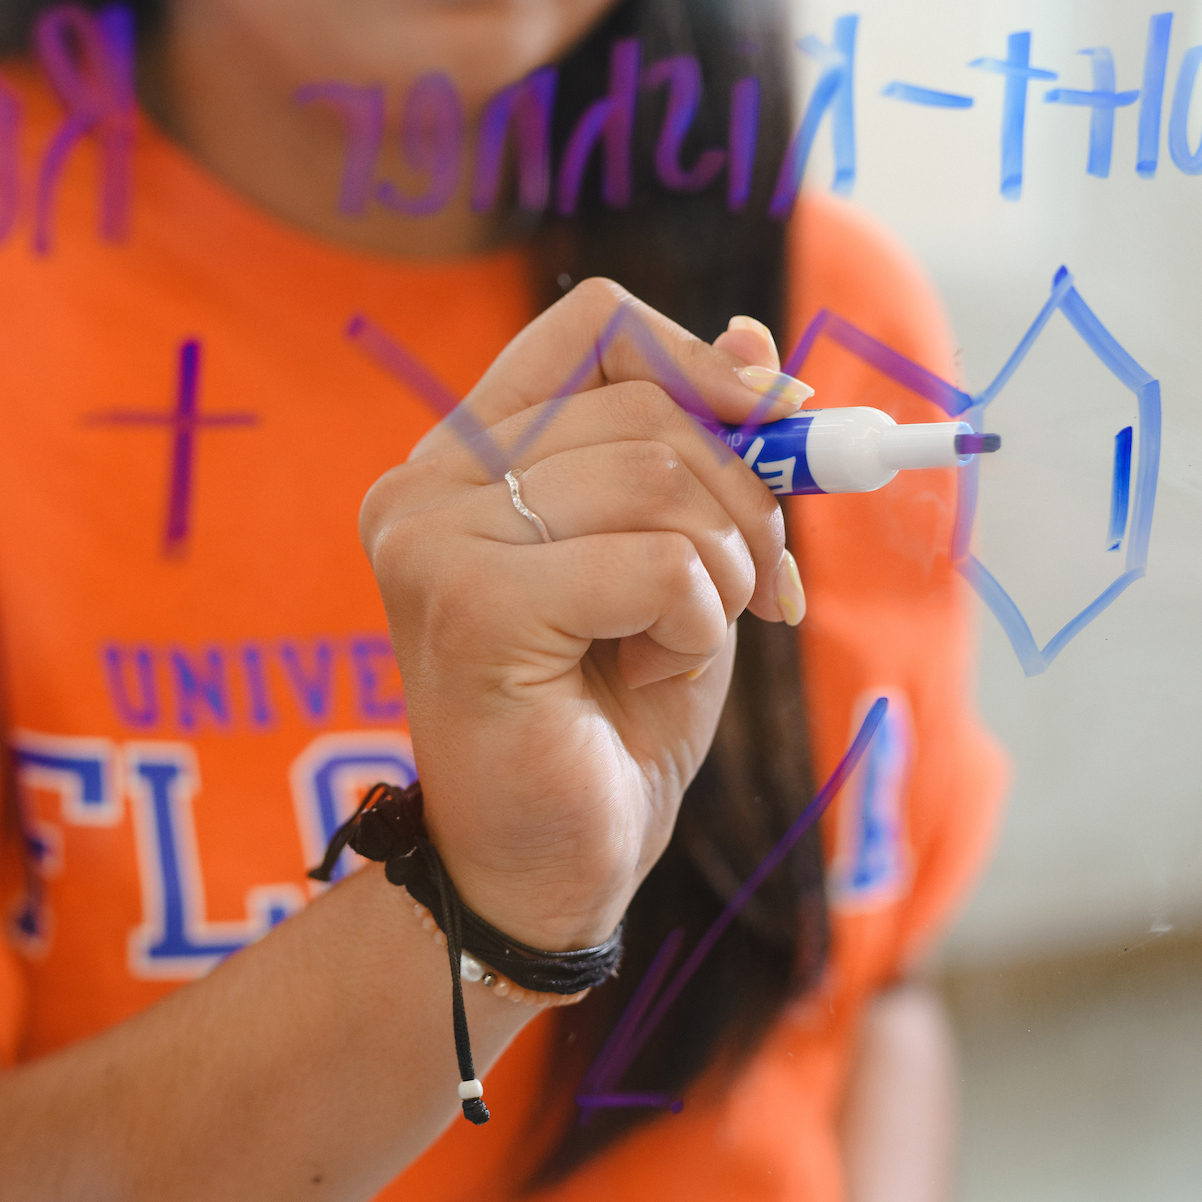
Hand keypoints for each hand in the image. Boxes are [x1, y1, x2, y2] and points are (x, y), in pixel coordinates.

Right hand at [357, 281, 803, 948]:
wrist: (550, 876)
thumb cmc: (605, 726)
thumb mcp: (679, 564)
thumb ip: (702, 452)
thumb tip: (753, 339)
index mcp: (460, 460)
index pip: (590, 326)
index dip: (700, 359)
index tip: (776, 418)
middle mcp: (425, 486)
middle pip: (645, 404)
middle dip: (746, 491)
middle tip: (759, 588)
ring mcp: (432, 542)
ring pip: (659, 477)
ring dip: (725, 565)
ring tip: (692, 640)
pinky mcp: (468, 608)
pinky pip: (656, 564)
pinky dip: (697, 620)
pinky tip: (653, 673)